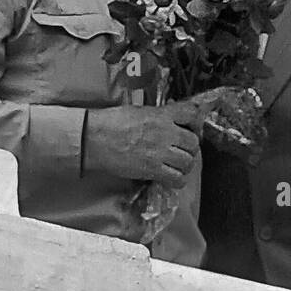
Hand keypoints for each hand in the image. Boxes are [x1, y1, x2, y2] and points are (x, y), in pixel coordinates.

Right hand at [82, 106, 199, 186]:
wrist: (95, 138)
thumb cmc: (112, 122)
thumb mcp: (140, 111)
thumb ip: (158, 116)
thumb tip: (169, 120)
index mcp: (162, 115)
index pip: (192, 113)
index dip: (195, 122)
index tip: (190, 128)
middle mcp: (166, 132)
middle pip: (193, 142)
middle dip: (190, 148)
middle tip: (182, 150)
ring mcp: (161, 152)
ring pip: (188, 162)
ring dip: (185, 165)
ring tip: (176, 165)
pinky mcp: (153, 169)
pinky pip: (177, 179)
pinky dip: (177, 180)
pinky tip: (170, 177)